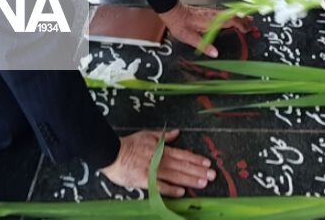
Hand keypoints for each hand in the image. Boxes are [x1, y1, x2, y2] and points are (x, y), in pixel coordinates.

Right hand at [100, 130, 215, 195]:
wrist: (112, 153)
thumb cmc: (129, 144)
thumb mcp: (148, 135)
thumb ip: (164, 137)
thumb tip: (177, 133)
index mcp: (162, 149)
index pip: (183, 155)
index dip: (196, 159)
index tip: (208, 163)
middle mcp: (161, 160)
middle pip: (183, 166)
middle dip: (199, 171)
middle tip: (213, 175)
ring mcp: (153, 171)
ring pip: (176, 176)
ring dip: (190, 179)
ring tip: (204, 182)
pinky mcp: (145, 181)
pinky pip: (160, 186)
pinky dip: (171, 189)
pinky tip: (182, 192)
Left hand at [160, 3, 250, 58]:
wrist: (173, 12)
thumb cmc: (180, 24)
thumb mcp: (190, 38)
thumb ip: (203, 46)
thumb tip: (214, 53)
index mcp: (211, 21)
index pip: (231, 21)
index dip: (241, 24)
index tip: (248, 29)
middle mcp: (213, 15)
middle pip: (233, 15)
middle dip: (244, 19)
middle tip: (253, 23)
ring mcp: (211, 12)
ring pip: (229, 13)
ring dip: (239, 16)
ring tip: (246, 20)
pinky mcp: (208, 12)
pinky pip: (224, 13)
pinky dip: (232, 16)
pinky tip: (231, 19)